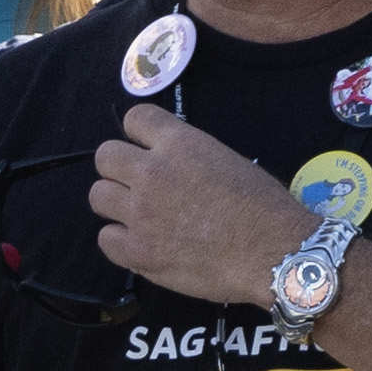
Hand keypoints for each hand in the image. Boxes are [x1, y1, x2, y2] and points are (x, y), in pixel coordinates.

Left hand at [90, 103, 312, 307]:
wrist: (273, 251)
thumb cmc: (264, 207)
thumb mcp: (230, 161)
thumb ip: (190, 158)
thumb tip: (171, 166)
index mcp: (181, 145)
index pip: (135, 119)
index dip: (140, 133)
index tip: (147, 146)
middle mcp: (153, 173)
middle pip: (105, 156)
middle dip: (120, 167)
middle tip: (139, 183)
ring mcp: (139, 213)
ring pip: (98, 196)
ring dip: (117, 203)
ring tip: (140, 215)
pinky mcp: (136, 250)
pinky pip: (106, 238)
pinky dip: (122, 240)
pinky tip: (145, 242)